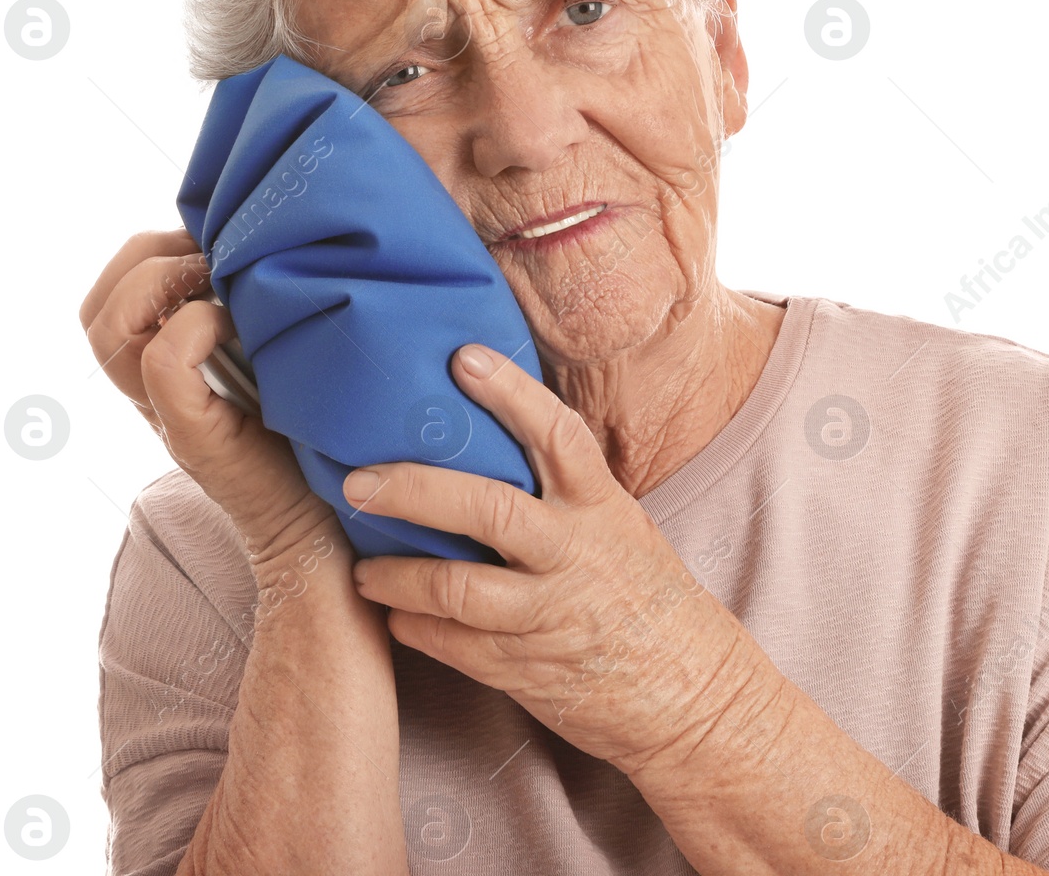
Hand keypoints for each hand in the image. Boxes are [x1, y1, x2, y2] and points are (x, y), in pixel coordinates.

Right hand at [78, 229, 347, 576]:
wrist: (340, 517)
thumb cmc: (327, 428)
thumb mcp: (285, 350)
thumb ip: (259, 307)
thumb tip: (267, 236)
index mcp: (170, 368)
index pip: (109, 298)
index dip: (147, 254)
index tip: (211, 244)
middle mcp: (157, 391)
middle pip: (97, 310)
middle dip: (148, 259)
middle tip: (213, 256)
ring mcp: (170, 415)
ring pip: (109, 330)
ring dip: (163, 283)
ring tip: (221, 283)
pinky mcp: (196, 437)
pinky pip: (160, 364)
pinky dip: (194, 327)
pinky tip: (240, 326)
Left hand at [342, 342, 779, 776]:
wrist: (689, 691)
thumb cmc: (639, 593)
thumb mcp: (617, 526)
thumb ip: (561, 490)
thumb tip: (481, 434)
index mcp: (600, 508)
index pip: (558, 436)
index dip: (511, 394)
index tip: (464, 357)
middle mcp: (575, 554)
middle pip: (489, 510)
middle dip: (416, 491)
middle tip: (358, 481)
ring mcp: (550, 615)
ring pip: (458, 588)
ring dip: (399, 575)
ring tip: (363, 567)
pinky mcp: (528, 670)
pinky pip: (454, 645)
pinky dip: (415, 628)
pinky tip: (393, 615)